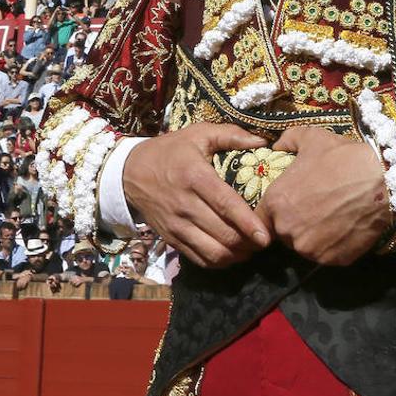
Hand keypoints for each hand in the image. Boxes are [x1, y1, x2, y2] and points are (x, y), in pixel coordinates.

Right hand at [123, 122, 269, 268]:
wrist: (129, 172)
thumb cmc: (170, 151)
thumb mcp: (197, 134)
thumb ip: (231, 135)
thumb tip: (263, 141)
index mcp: (195, 176)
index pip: (225, 204)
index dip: (247, 223)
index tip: (265, 235)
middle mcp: (185, 204)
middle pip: (223, 233)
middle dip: (248, 243)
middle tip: (265, 241)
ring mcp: (176, 225)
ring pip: (212, 252)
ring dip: (236, 256)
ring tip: (250, 249)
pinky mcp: (171, 238)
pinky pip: (199, 259)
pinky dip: (219, 262)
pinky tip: (231, 254)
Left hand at [257, 127, 390, 265]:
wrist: (382, 181)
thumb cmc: (343, 158)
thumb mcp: (311, 138)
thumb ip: (287, 140)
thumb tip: (277, 146)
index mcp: (276, 203)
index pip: (261, 218)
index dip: (273, 212)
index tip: (287, 206)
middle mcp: (288, 231)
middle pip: (284, 232)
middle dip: (294, 222)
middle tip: (315, 207)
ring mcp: (312, 249)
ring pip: (305, 246)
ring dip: (313, 236)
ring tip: (332, 216)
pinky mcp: (334, 260)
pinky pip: (328, 254)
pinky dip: (334, 245)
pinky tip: (346, 226)